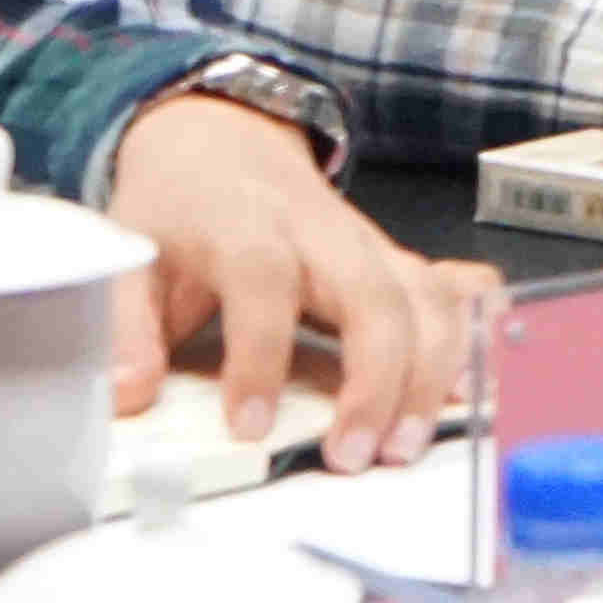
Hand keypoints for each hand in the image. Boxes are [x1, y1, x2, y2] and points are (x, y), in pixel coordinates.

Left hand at [100, 92, 500, 471]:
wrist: (224, 147)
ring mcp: (374, 246)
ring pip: (430, 299)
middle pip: (376, 294)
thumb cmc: (179, 212)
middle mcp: (326, 234)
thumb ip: (125, 327)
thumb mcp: (130, 257)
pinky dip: (477, 336)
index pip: (266, 282)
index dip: (259, 355)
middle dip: (378, 379)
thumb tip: (130, 398)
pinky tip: (471, 388)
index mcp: (249, 227)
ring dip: (430, 374)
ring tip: (405, 445)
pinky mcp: (400, 262)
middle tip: (356, 455)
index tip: (247, 426)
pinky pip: (459, 293)